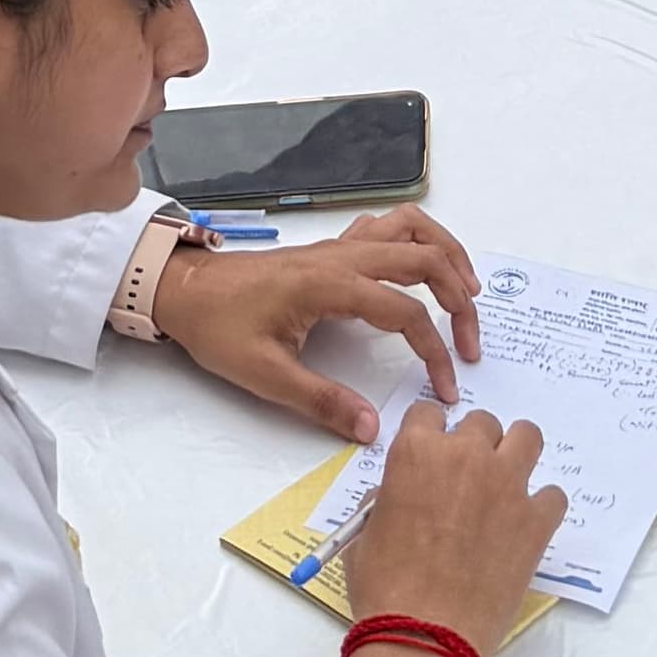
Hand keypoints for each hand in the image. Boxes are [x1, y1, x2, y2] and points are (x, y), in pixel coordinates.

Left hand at [154, 208, 481, 442]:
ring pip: (411, 228)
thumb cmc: (219, 327)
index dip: (434, 350)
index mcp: (329, 285)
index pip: (405, 312)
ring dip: (447, 254)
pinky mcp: (331, 249)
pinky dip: (419, 240)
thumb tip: (371, 429)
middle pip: (423, 258)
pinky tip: (426, 268)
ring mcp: (337, 247)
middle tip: (472, 342)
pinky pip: (388, 227)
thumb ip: (321, 401)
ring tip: (468, 291)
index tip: (447, 386)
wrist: (185, 290)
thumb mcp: (264, 374)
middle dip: (459, 297)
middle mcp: (341, 257)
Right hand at [341, 401, 563, 656]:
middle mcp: (466, 457)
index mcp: (416, 453)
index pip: (428, 414)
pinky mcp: (537, 521)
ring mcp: (507, 486)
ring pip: (527, 437)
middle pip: (482, 423)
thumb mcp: (365, 535)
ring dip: (515, 455)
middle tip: (466, 482)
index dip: (428, 437)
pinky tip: (525, 527)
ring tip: (505, 487)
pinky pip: (553, 495)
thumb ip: (386, 499)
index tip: (431, 458)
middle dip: (474, 446)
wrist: (424, 637)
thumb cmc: (384, 589)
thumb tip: (402, 495)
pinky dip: (541, 507)